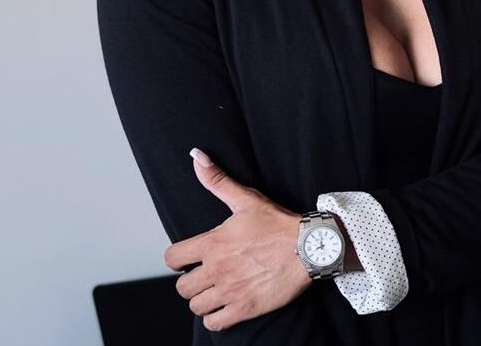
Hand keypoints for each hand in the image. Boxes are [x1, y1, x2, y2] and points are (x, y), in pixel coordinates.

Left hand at [164, 147, 312, 331]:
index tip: (189, 257)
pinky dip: (216, 317)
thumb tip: (196, 157)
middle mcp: (217, 270)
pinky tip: (225, 306)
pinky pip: (214, 323)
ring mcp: (230, 292)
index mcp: (212, 244)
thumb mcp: (246, 198)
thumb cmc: (278, 223)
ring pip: (196, 306)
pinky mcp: (245, 309)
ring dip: (203, 300)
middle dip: (191, 281)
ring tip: (215, 290)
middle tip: (205, 275)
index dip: (177, 258)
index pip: (172, 259)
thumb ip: (217, 180)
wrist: (309, 248)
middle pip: (182, 287)